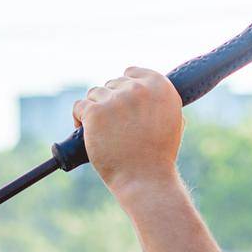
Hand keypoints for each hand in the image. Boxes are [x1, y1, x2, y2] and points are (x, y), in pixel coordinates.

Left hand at [71, 66, 183, 197]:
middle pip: (112, 84)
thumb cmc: (158, 157)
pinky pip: (79, 106)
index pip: (131, 73)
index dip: (123, 87)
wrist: (145, 179)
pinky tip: (84, 130)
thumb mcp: (172, 121)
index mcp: (160, 86)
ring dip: (94, 110)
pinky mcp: (95, 112)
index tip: (120, 102)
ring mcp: (115, 99)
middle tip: (112, 126)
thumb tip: (144, 90)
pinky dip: (79, 118)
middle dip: (109, 101)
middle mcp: (138, 88)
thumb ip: (159, 101)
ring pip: (94, 94)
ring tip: (99, 131)